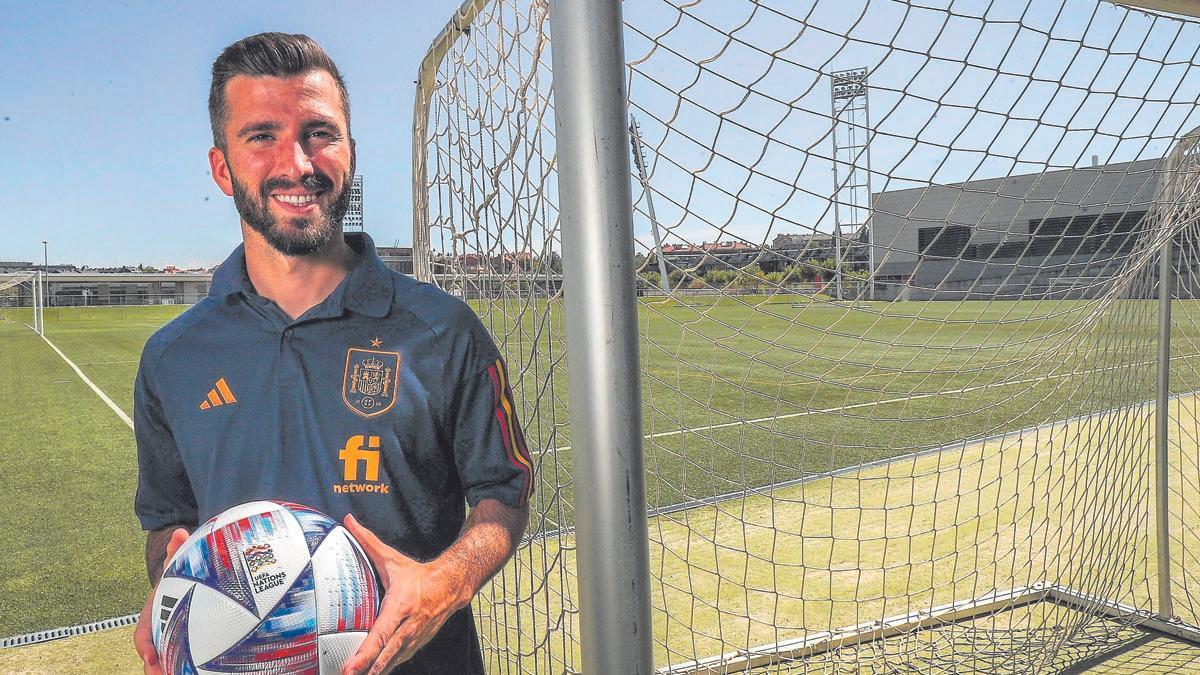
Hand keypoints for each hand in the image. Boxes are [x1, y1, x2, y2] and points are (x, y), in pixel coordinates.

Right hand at [133, 528, 188, 674]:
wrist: (182, 586)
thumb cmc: (179, 578)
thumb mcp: (176, 565)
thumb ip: (176, 550)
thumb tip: (180, 531)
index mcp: (150, 618)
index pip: (141, 636)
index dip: (144, 647)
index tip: (150, 655)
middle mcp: (157, 633)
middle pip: (152, 658)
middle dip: (155, 669)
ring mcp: (170, 641)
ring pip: (167, 663)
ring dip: (172, 672)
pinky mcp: (184, 646)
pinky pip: (185, 660)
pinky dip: (191, 668)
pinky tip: (210, 671)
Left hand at [341, 514, 469, 674]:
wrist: (452, 585)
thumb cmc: (419, 574)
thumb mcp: (392, 558)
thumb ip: (368, 541)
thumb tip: (349, 521)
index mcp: (401, 605)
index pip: (380, 634)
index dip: (365, 653)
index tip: (351, 667)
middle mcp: (409, 625)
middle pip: (386, 654)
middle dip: (367, 670)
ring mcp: (416, 637)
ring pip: (394, 660)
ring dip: (377, 672)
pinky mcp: (418, 643)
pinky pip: (400, 659)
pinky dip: (387, 667)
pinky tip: (375, 673)